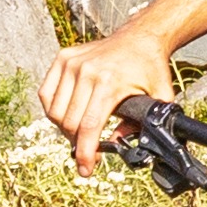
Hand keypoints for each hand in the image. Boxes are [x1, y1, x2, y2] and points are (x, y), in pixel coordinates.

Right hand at [35, 26, 174, 172]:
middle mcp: (86, 71)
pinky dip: (53, 109)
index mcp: (109, 82)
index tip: (85, 169)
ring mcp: (72, 63)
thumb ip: (142, 125)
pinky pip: (46, 93)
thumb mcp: (159, 98)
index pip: (88, 126)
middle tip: (88, 151)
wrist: (141, 37)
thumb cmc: (151, 68)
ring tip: (80, 132)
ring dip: (64, 128)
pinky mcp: (63, 58)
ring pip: (55, 111)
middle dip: (77, 144)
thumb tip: (117, 143)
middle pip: (69, 122)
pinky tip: (67, 114)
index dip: (85, 153)